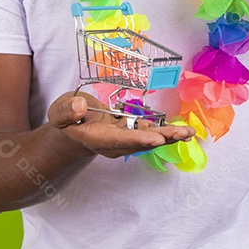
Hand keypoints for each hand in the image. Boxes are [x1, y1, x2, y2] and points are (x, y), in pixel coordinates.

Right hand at [47, 91, 194, 158]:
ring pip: (149, 138)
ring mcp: (125, 138)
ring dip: (169, 135)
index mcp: (97, 137)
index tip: (156, 139)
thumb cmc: (66, 119)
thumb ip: (66, 111)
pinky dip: (166, 130)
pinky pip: (150, 132)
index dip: (138, 139)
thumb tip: (80, 105)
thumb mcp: (59, 112)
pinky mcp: (131, 132)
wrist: (73, 129)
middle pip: (140, 141)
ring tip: (189, 133)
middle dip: (163, 138)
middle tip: (183, 135)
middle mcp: (115, 142)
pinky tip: (183, 130)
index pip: (119, 140)